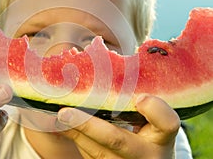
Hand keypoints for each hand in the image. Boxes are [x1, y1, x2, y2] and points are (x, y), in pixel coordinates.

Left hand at [57, 96, 179, 158]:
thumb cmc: (152, 136)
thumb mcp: (156, 122)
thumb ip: (145, 106)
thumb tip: (111, 73)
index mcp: (162, 137)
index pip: (167, 124)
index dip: (155, 110)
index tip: (141, 98)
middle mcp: (146, 155)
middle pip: (116, 140)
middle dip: (88, 126)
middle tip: (65, 113)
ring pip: (96, 151)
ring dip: (74, 132)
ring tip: (56, 116)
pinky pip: (89, 155)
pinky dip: (75, 138)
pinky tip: (61, 126)